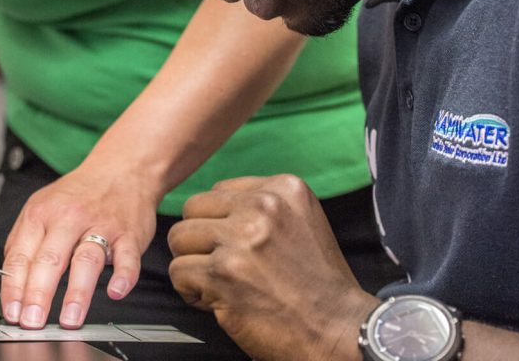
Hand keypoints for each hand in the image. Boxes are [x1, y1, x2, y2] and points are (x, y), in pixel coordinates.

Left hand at [0, 161, 157, 328]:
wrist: (121, 168)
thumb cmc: (80, 194)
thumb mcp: (42, 205)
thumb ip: (24, 240)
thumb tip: (9, 281)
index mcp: (42, 213)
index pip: (22, 255)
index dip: (14, 287)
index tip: (12, 313)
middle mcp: (70, 218)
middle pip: (50, 259)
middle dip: (38, 294)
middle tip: (33, 322)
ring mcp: (101, 225)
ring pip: (86, 259)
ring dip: (77, 292)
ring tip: (70, 318)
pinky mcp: (128, 234)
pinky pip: (127, 256)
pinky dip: (123, 275)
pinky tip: (115, 290)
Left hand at [168, 175, 375, 360]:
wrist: (340, 330)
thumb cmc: (318, 283)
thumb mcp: (302, 219)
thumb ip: (264, 203)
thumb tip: (214, 205)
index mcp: (283, 188)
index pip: (218, 191)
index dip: (220, 222)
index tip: (237, 246)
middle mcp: (261, 207)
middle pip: (193, 209)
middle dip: (200, 240)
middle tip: (221, 265)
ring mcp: (241, 240)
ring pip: (180, 238)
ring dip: (192, 264)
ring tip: (218, 282)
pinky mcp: (223, 275)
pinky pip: (178, 272)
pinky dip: (191, 292)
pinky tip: (216, 301)